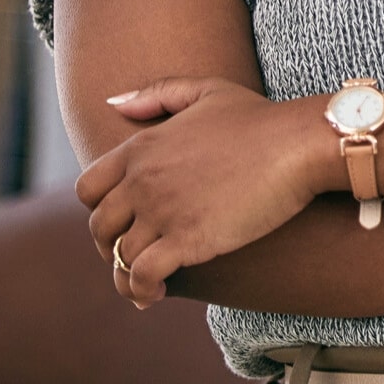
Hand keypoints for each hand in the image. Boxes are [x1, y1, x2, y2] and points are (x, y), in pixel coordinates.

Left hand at [78, 77, 324, 307]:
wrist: (296, 145)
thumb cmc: (259, 118)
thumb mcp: (205, 91)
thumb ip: (156, 94)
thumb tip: (112, 104)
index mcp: (141, 147)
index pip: (87, 189)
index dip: (99, 209)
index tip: (120, 221)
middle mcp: (143, 180)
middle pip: (99, 227)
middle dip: (109, 246)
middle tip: (131, 256)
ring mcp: (162, 211)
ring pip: (118, 257)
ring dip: (125, 275)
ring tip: (142, 286)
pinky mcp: (187, 241)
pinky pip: (143, 275)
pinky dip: (142, 289)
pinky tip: (154, 293)